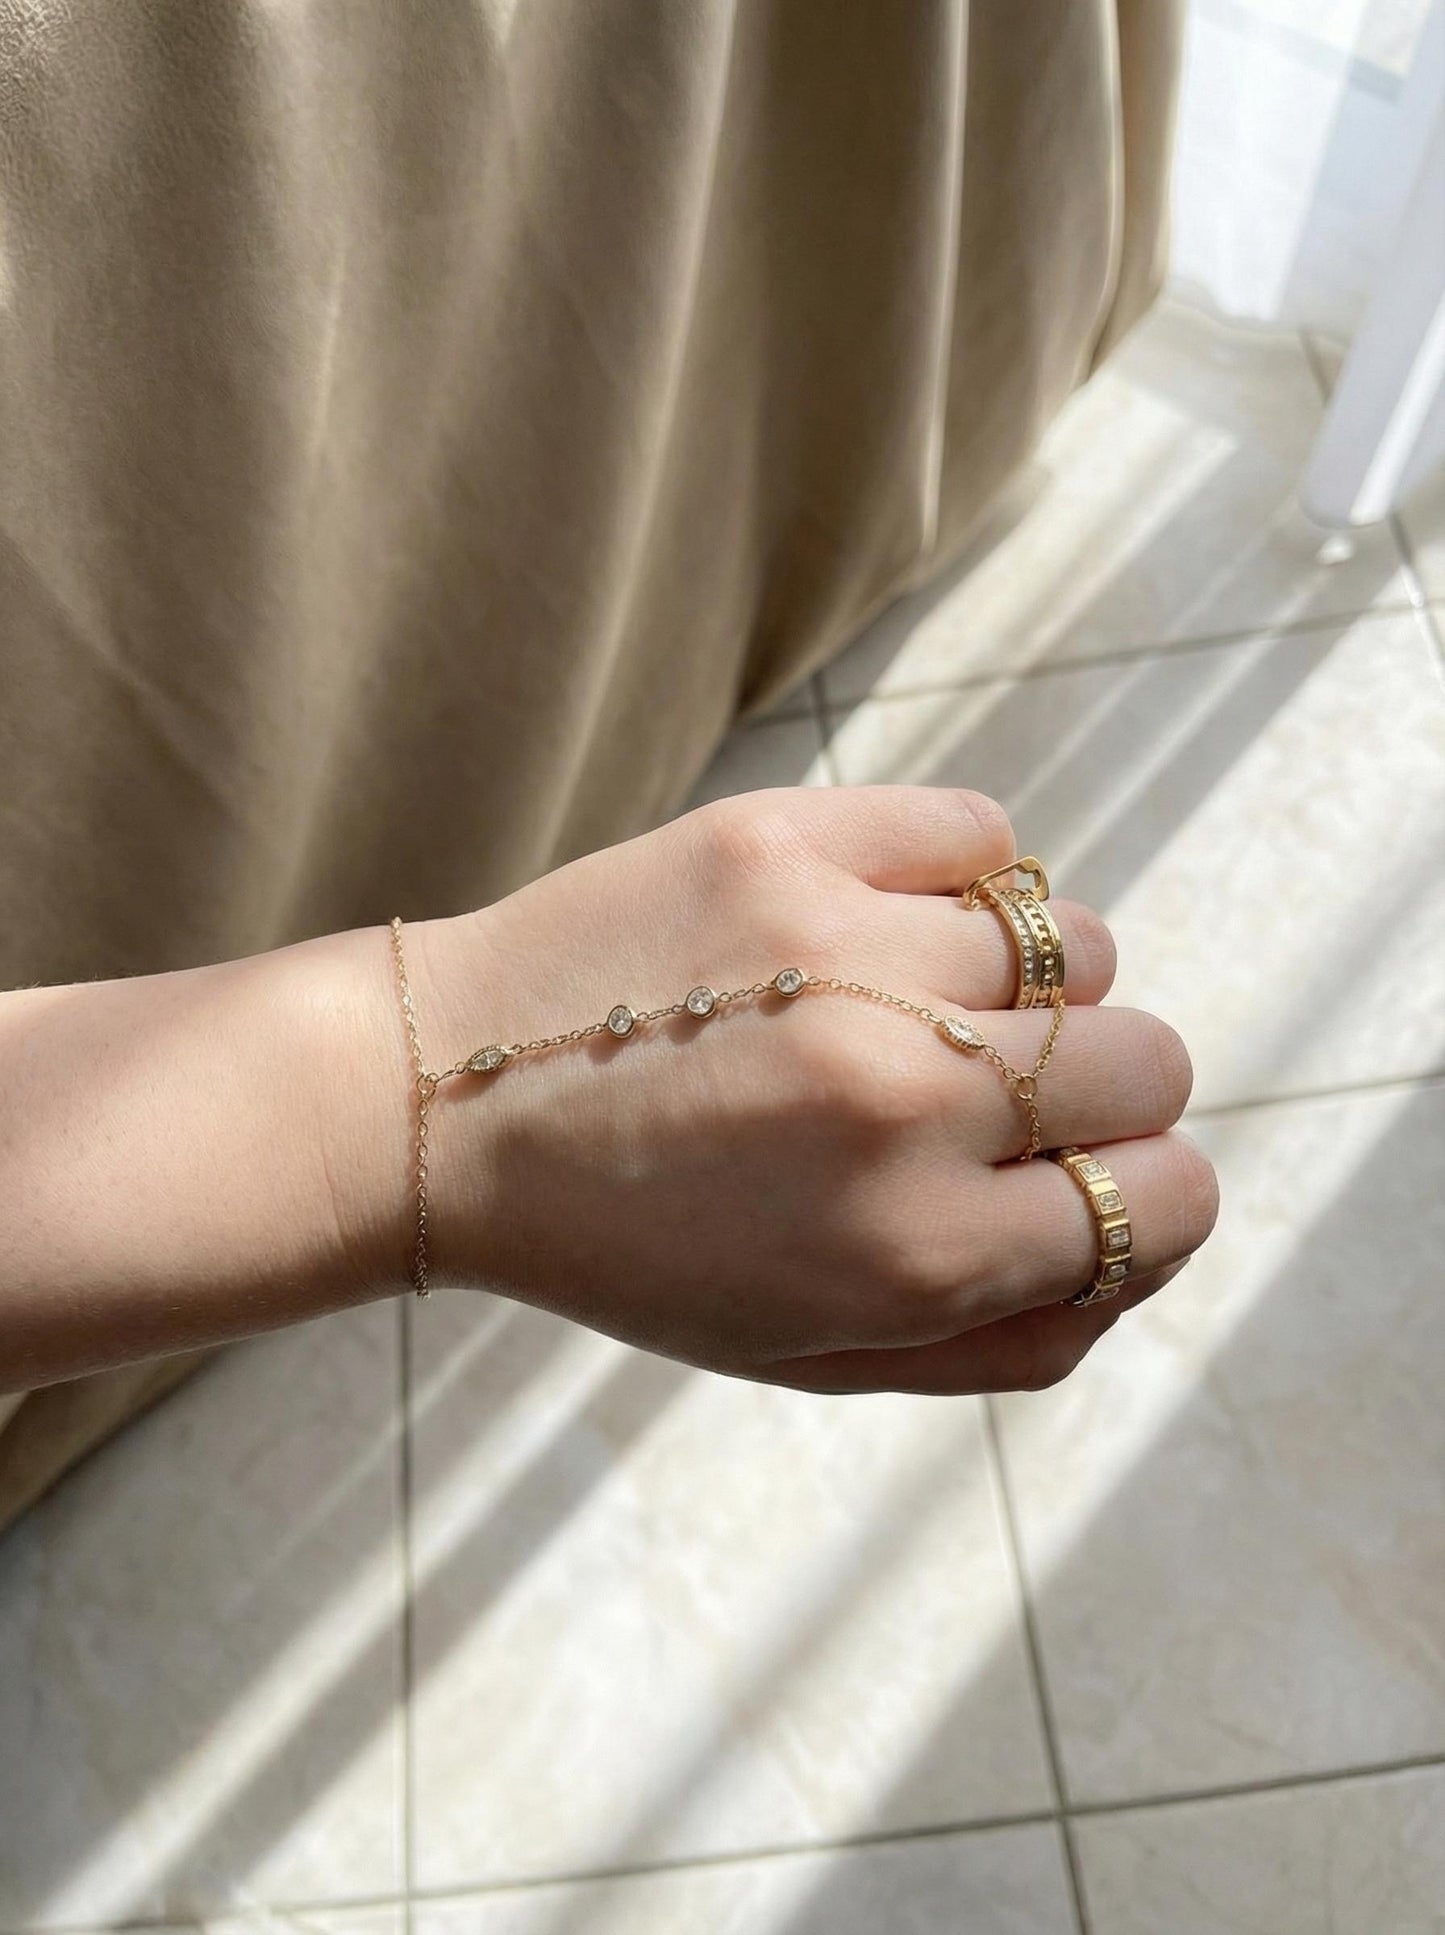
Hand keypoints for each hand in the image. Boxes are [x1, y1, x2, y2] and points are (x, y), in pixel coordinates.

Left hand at [352, 787, 1217, 1393]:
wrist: (446, 1104)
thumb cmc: (636, 1245)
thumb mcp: (817, 1351)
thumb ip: (1005, 1338)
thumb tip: (1134, 1255)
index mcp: (921, 1253)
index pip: (1168, 1200)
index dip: (1142, 1193)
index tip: (1080, 1176)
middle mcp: (909, 1099)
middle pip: (1152, 1062)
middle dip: (1099, 1092)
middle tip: (997, 1093)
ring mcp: (852, 953)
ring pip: (1076, 944)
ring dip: (1023, 986)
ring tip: (917, 1003)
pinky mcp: (788, 842)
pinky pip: (980, 835)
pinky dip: (957, 878)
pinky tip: (879, 923)